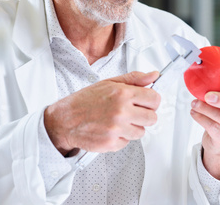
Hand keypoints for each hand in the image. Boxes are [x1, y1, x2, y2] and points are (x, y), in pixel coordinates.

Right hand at [44, 71, 160, 155]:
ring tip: (118, 121)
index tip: (147, 102)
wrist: (65, 120)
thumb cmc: (85, 101)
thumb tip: (153, 75)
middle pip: (152, 118)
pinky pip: (127, 142)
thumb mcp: (109, 83)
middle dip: (145, 115)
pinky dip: (121, 138)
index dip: (152, 100)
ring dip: (133, 128)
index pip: (154, 99)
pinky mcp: (112, 143)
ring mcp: (117, 129)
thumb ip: (134, 79)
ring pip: (141, 132)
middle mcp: (121, 112)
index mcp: (122, 94)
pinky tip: (110, 130)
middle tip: (133, 112)